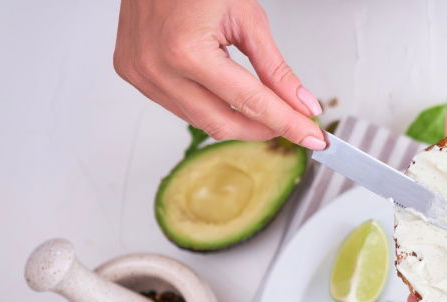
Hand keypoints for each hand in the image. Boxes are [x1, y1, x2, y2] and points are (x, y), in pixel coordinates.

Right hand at [113, 0, 325, 148]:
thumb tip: (301, 104)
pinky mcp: (135, 76)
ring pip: (203, 122)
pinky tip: (227, 97)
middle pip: (224, 124)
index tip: (311, 138)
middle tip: (293, 125)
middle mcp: (158, 68)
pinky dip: (211, 108)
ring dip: (238, 121)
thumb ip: (275, 69)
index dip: (287, 123)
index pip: (250, 102)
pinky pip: (182, 108)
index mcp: (186, 50)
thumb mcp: (247, 19)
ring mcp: (143, 75)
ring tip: (263, 108)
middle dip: (264, 130)